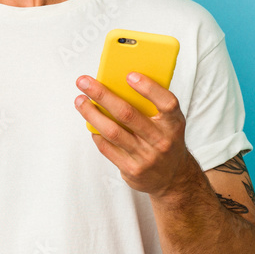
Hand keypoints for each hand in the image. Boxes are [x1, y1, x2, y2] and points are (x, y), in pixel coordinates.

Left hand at [73, 71, 200, 198]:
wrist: (174, 178)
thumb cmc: (165, 139)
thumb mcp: (168, 123)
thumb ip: (151, 106)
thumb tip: (116, 82)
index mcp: (174, 124)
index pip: (167, 103)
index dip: (149, 88)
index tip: (129, 75)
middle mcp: (162, 141)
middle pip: (127, 114)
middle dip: (102, 95)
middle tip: (83, 82)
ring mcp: (146, 157)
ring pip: (112, 131)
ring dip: (91, 114)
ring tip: (80, 100)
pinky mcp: (132, 169)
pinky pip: (107, 147)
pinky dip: (96, 133)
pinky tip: (90, 123)